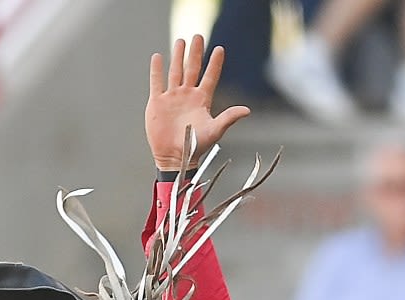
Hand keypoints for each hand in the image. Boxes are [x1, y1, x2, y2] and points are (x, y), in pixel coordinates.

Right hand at [145, 35, 250, 172]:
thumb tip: (247, 110)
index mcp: (201, 100)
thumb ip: (229, 118)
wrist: (175, 158)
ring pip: (175, 71)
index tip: (220, 49)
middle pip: (192, 68)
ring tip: (181, 40)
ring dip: (178, 56)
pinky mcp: (157, 103)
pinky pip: (157, 82)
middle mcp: (187, 96)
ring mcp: (172, 98)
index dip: (215, 63)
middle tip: (198, 36)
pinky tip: (158, 57)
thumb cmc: (196, 147)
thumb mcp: (214, 131)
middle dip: (195, 52)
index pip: (209, 76)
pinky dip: (157, 70)